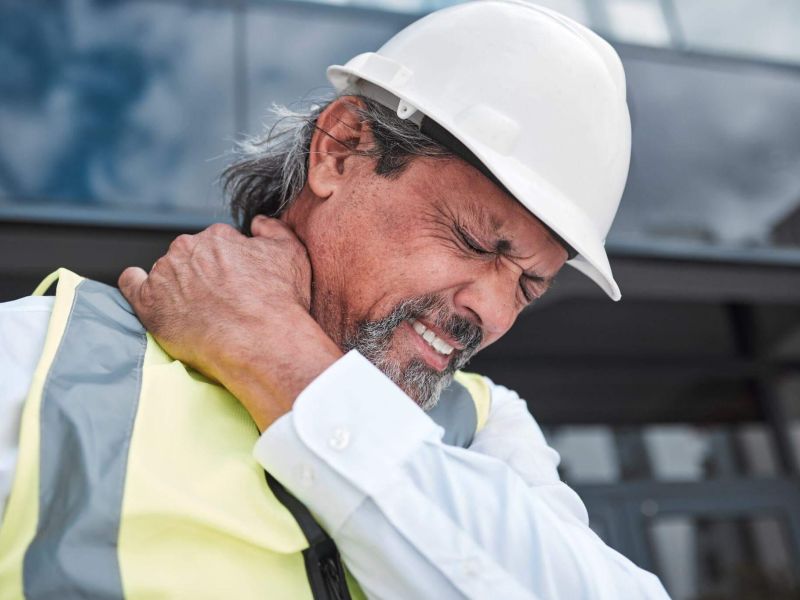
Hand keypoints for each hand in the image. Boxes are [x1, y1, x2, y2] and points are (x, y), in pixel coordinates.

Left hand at [119, 217, 341, 429]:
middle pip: (191, 256)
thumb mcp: (292, 254)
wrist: (261, 342)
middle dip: (203, 273)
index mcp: (218, 236)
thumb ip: (274, 229)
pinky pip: (132, 284)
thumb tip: (258, 222)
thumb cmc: (279, 302)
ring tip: (197, 310)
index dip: (230, 265)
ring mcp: (165, 275)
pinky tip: (142, 289)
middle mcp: (187, 248)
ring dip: (177, 284)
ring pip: (167, 272)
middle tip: (220, 300)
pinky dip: (135, 284)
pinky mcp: (148, 303)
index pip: (218, 244)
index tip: (237, 284)